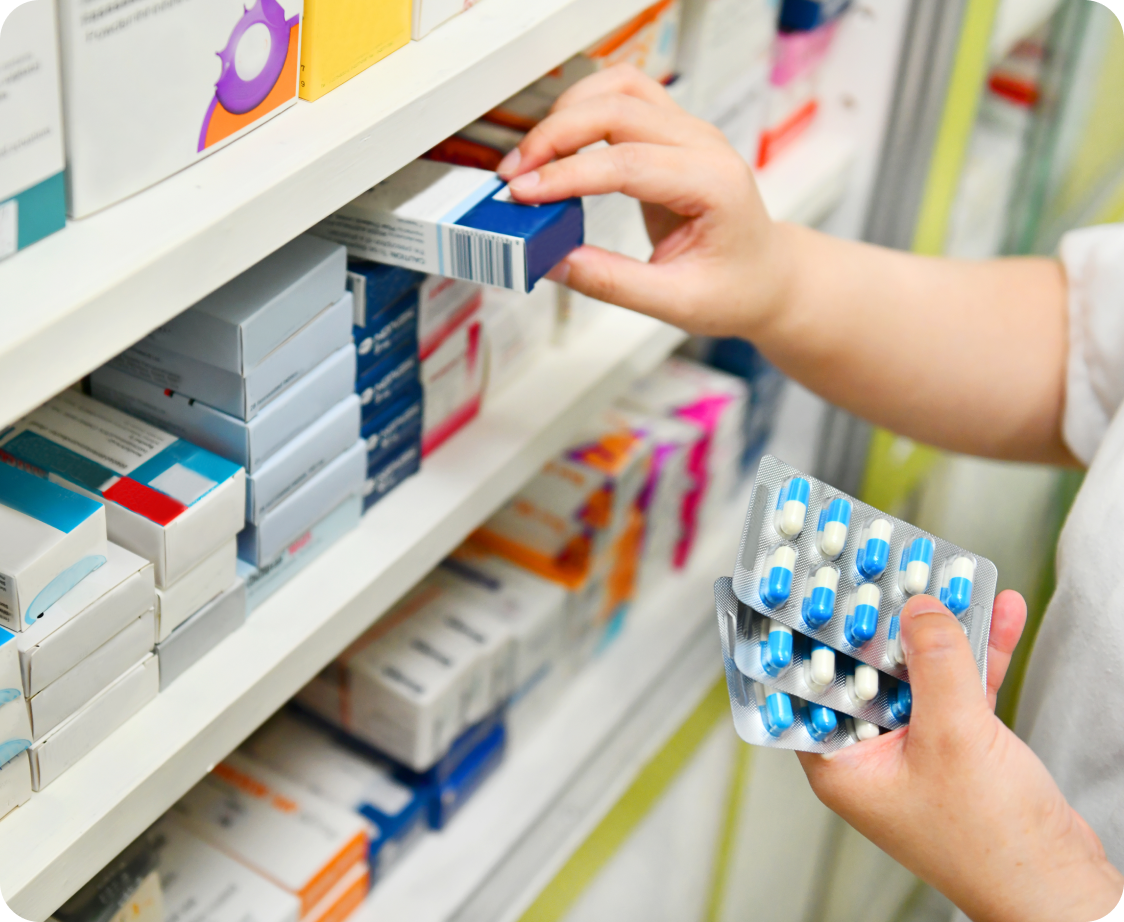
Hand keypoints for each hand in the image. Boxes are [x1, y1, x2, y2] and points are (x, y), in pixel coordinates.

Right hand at [497, 64, 790, 337]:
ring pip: (620, 88)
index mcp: (714, 185)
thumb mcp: (676, 302)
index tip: (524, 195)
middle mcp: (704, 146)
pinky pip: (625, 96)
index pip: (628, 163)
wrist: (767, 276)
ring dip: (568, 112)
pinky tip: (560, 142)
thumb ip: (612, 283)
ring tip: (532, 158)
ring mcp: (690, 132)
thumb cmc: (736, 288)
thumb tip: (552, 260)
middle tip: (515, 177)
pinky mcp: (673, 132)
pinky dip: (585, 108)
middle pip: (619, 109)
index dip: (568, 175)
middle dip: (556, 136)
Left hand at [798, 592, 1122, 921]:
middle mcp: (870, 754)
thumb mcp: (955, 737)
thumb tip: (917, 607)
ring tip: (944, 574)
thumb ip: (934, 665)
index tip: (810, 588)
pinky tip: (998, 611)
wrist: (1059, 888)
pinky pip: (958, 687)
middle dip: (879, 620)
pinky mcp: (957, 747)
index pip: (805, 687)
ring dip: (936, 628)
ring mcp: (914, 749)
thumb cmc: (993, 842)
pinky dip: (977, 653)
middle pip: (863, 671)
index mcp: (841, 763)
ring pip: (915, 673)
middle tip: (880, 567)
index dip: (806, 635)